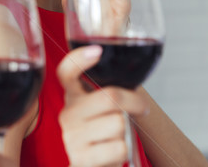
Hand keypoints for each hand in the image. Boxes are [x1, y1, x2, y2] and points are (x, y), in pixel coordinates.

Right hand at [56, 46, 148, 166]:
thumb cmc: (100, 136)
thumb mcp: (98, 112)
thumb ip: (106, 94)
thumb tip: (131, 72)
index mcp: (71, 97)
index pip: (66, 72)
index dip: (79, 58)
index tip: (97, 51)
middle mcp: (68, 114)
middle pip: (109, 97)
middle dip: (134, 103)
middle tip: (140, 108)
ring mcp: (72, 137)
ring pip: (118, 123)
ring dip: (126, 133)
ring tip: (116, 138)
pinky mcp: (81, 159)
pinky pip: (119, 148)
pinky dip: (124, 152)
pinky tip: (113, 154)